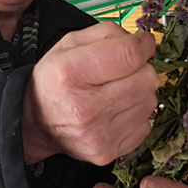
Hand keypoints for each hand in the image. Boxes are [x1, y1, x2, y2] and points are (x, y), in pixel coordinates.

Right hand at [22, 22, 159, 164]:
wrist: (37, 123)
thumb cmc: (57, 79)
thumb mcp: (69, 44)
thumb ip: (109, 34)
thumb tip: (145, 44)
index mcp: (70, 73)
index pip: (129, 55)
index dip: (143, 46)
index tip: (143, 44)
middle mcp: (84, 108)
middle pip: (146, 79)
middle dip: (141, 69)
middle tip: (124, 71)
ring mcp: (97, 135)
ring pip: (150, 102)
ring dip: (139, 93)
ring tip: (116, 92)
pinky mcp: (108, 153)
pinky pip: (145, 125)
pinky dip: (135, 115)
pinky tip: (115, 111)